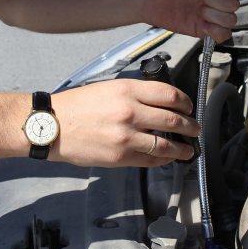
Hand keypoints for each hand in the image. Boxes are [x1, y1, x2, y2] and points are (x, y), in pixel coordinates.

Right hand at [51, 79, 198, 167]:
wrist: (52, 126)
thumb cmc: (76, 106)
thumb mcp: (108, 88)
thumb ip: (134, 95)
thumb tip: (159, 105)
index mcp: (127, 90)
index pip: (169, 94)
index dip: (185, 102)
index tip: (189, 107)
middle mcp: (130, 112)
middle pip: (173, 120)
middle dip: (190, 126)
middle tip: (195, 129)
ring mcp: (126, 136)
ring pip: (166, 144)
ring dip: (182, 148)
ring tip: (188, 149)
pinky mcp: (120, 157)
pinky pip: (150, 160)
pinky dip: (162, 160)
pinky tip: (166, 158)